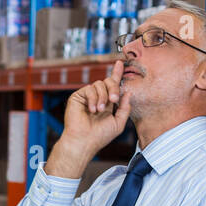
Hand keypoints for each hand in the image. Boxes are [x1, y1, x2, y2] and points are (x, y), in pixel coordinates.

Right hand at [46, 58, 131, 177]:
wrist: (84, 141)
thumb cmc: (100, 136)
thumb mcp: (119, 123)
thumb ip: (125, 108)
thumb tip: (128, 92)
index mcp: (108, 103)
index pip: (113, 85)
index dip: (117, 73)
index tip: (120, 63)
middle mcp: (98, 98)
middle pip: (108, 82)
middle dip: (113, 88)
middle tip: (113, 100)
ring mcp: (88, 97)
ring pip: (99, 84)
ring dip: (102, 97)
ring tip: (99, 110)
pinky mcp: (78, 96)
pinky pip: (89, 89)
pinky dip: (93, 99)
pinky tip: (92, 110)